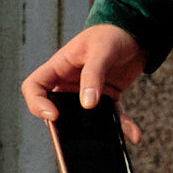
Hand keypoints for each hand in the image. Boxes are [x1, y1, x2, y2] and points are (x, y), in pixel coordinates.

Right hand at [21, 23, 147, 143]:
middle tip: (75, 139)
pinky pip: (111, 117)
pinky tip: (134, 134)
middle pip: (56, 108)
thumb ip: (93, 75)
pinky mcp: (108, 97)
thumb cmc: (113, 32)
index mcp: (60, 67)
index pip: (34, 87)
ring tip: (107, 142)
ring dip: (96, 132)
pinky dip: (122, 126)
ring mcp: (89, 91)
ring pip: (84, 119)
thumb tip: (87, 104)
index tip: (54, 114)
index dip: (37, 103)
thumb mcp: (101, 50)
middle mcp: (70, 82)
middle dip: (64, 126)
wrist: (137, 30)